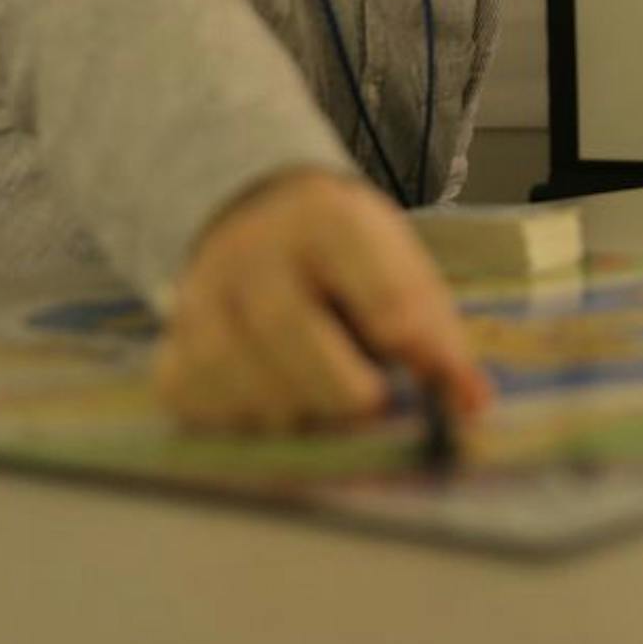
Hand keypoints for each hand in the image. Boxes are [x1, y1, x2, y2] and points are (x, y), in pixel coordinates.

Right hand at [153, 168, 493, 432]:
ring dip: (289, 413)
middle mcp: (253, 251)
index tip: (436, 383)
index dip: (405, 336)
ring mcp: (201, 298)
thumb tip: (470, 403)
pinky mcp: (172, 346)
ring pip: (236, 374)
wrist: (262, 225)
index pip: (364, 274)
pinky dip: (239, 423)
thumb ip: (436, 338)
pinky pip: (196, 401)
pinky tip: (272, 411)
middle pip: (286, 327)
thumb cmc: (351, 265)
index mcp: (327, 220)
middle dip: (338, 387)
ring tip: (321, 411)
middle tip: (372, 412)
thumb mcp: (402, 273)